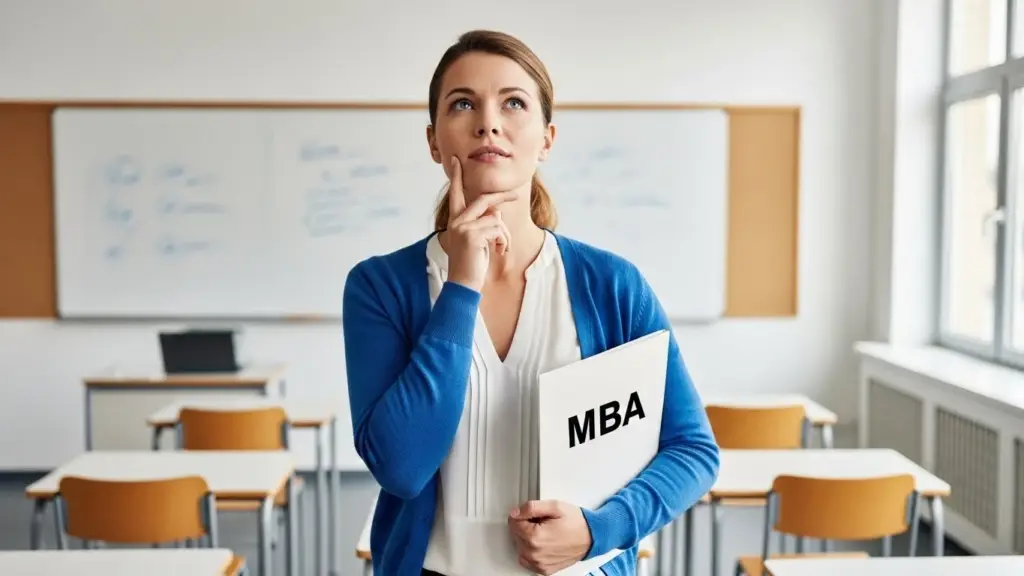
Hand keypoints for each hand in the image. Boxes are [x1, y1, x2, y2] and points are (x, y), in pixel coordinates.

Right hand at [444, 156, 514, 290]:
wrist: (463, 284)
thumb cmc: (471, 263)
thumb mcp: (477, 239)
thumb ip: (483, 222)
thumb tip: (497, 212)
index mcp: (455, 220)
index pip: (455, 194)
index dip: (457, 177)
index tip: (457, 161)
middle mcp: (456, 221)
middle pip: (484, 200)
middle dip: (502, 196)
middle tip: (516, 194)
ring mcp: (463, 227)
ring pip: (496, 219)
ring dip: (504, 235)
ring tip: (501, 249)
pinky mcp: (472, 235)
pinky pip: (498, 230)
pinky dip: (504, 241)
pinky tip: (499, 252)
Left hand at [507, 500, 591, 574]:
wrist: (592, 537)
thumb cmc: (576, 523)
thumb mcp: (554, 506)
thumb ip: (531, 507)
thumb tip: (515, 512)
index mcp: (535, 536)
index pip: (513, 522)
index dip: (523, 515)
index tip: (534, 514)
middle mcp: (535, 553)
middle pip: (515, 535)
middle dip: (525, 526)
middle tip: (542, 522)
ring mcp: (539, 563)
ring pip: (520, 547)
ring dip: (527, 539)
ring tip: (544, 532)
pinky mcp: (543, 569)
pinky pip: (526, 560)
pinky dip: (531, 551)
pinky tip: (543, 544)